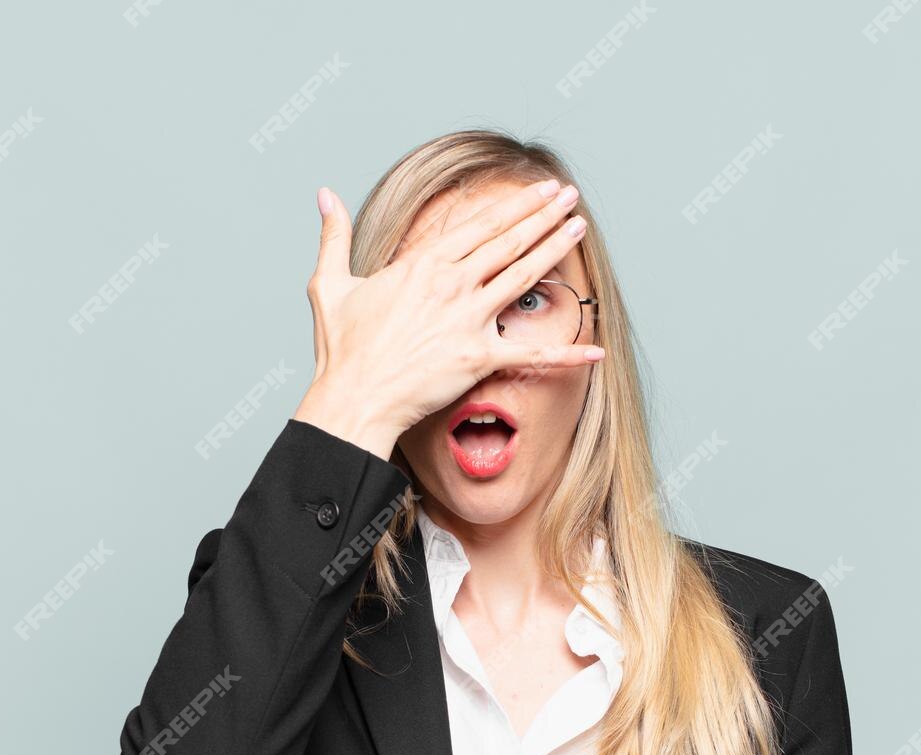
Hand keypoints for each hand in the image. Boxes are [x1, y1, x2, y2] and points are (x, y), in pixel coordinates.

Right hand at [293, 179, 603, 459]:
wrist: (354, 399)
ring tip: (578, 228)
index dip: (515, 205)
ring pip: (521, 278)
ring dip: (553, 250)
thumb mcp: (330, 284)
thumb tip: (324, 195)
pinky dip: (567, 354)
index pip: (480, 225)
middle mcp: (451, 285)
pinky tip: (596, 349)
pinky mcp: (478, 358)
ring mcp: (467, 320)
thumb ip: (334, 236)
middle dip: (543, 215)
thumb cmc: (343, 349)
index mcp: (422, 265)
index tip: (540, 190)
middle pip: (508, 242)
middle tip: (570, 197)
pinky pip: (531, 355)